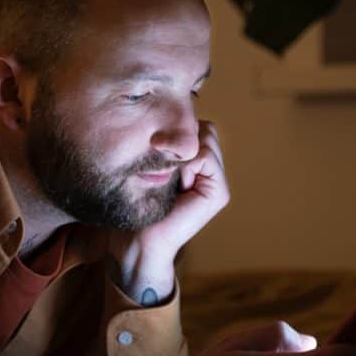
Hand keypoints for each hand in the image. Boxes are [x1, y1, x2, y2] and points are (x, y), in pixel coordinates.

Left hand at [105, 120, 229, 297]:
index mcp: (198, 166)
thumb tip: (175, 114)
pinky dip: (186, 165)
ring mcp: (218, 184)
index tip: (158, 161)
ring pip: (206, 138)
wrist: (136, 240)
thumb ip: (170, 144)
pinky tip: (177, 186)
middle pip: (205, 129)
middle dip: (181, 142)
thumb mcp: (152, 164)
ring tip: (171, 180)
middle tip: (166, 171)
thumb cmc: (136, 203)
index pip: (198, 127)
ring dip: (182, 154)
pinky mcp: (219, 193)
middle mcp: (212, 174)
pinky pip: (204, 156)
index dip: (176, 136)